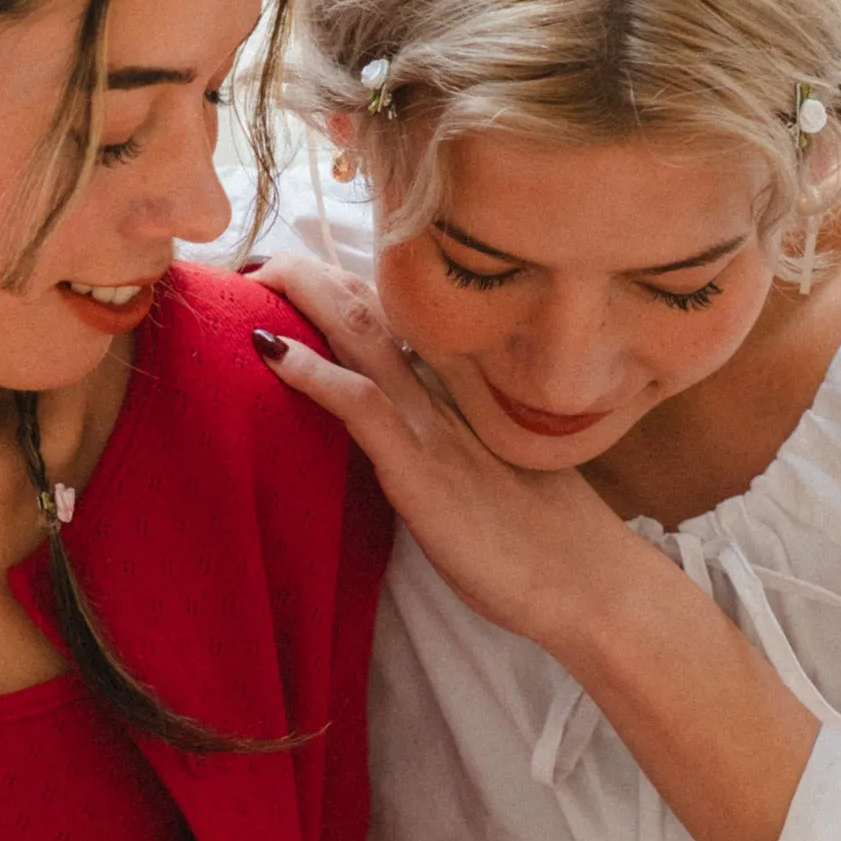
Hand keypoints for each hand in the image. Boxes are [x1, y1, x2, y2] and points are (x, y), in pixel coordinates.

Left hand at [252, 253, 638, 658]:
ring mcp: (431, 427)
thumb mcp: (492, 473)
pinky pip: (359, 403)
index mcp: (461, 391)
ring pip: (361, 335)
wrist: (587, 581)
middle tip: (258, 259)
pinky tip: (267, 349)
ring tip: (253, 273)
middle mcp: (444, 393)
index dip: (342, 288)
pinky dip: (311, 371)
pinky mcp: (420, 469)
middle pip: (371, 308)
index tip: (297, 275)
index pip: (395, 319)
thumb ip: (455, 445)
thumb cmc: (545, 542)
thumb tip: (415, 446)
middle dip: (310, 274)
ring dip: (303, 295)